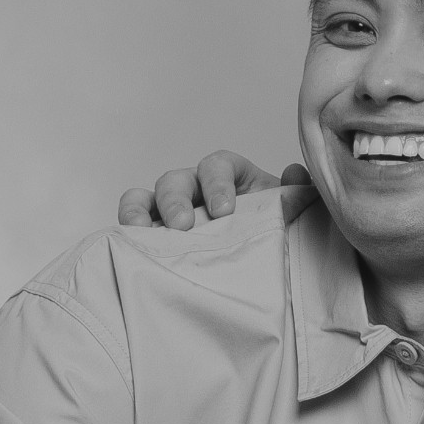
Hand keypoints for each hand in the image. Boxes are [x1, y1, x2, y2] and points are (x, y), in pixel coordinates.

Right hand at [115, 151, 307, 228]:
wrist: (260, 259)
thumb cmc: (271, 228)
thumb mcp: (288, 212)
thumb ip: (297, 193)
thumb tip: (297, 172)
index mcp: (229, 176)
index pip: (217, 165)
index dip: (217, 183)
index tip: (225, 211)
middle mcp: (194, 187)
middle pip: (176, 181)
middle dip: (177, 201)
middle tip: (185, 226)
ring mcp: (168, 208)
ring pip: (144, 197)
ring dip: (141, 212)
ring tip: (146, 234)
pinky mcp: (153, 231)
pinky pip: (130, 221)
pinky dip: (126, 228)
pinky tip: (130, 244)